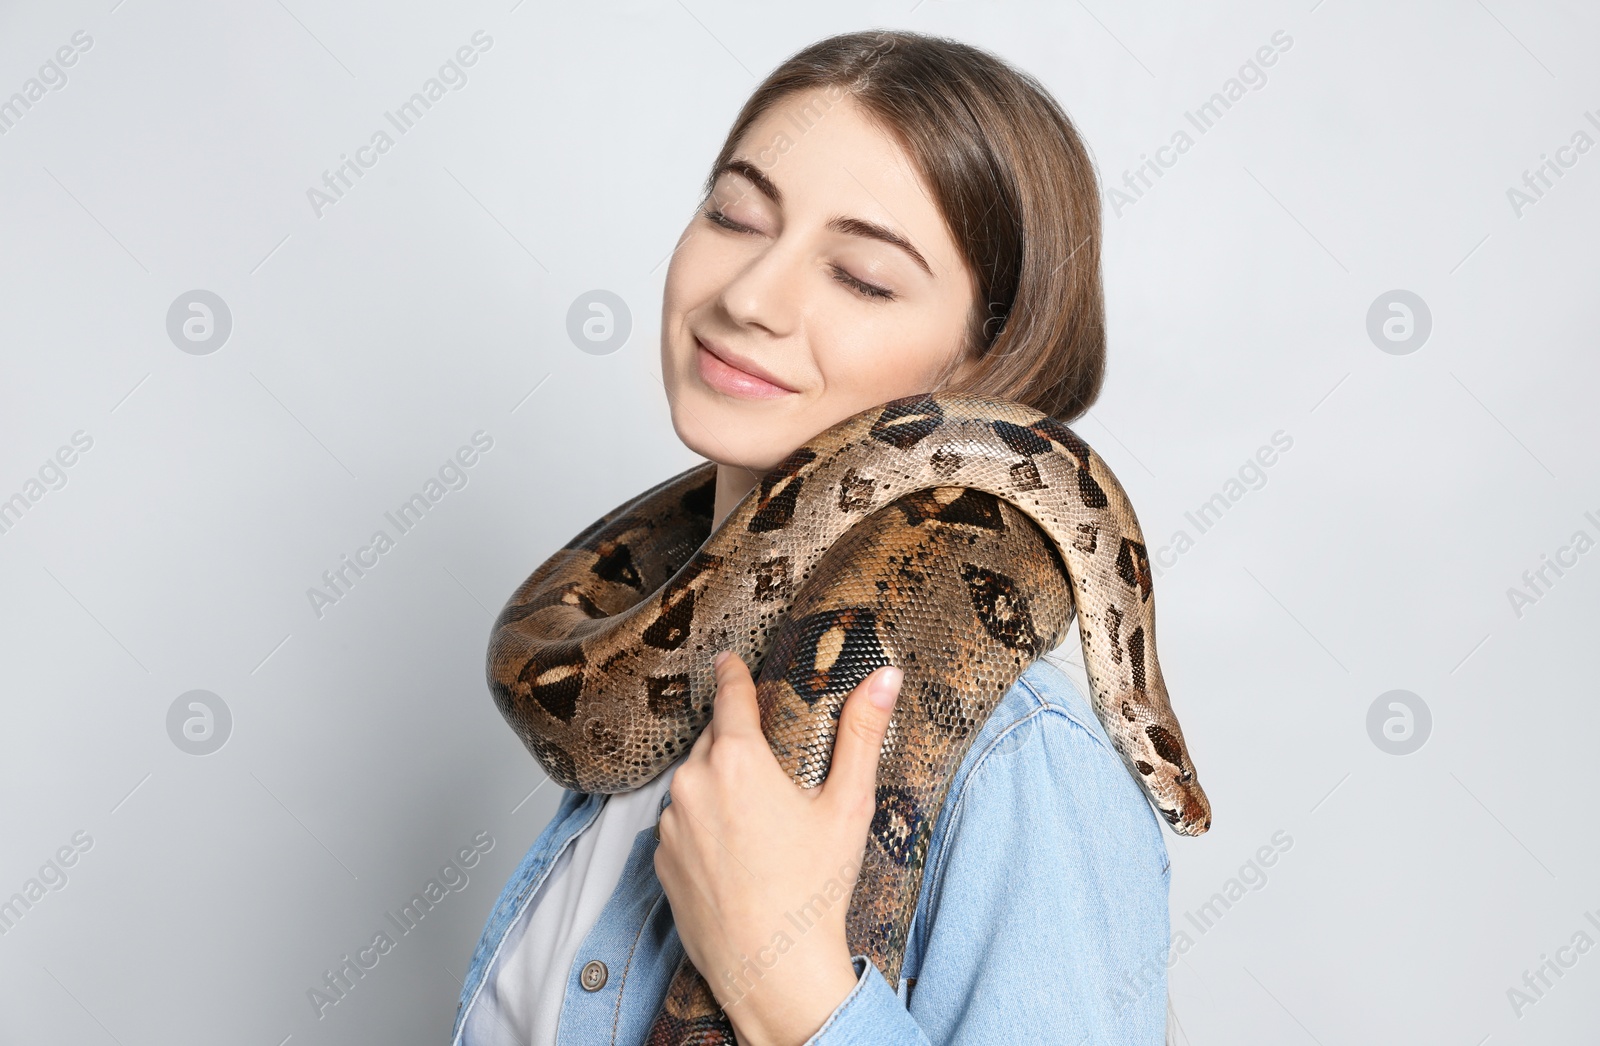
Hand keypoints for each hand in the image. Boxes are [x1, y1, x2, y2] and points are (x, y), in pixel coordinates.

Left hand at [653, 650, 902, 1045]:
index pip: (730, 696)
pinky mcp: (660, 859)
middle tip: (771, 765)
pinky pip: (681, 822)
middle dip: (737, 742)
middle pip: (712, 740)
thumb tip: (887, 676)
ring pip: (694, 782)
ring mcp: (670, 823)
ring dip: (718, 785)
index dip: (733, 674)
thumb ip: (863, 733)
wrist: (772, 970)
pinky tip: (736, 850)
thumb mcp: (847, 805)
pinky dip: (703, 823)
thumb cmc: (812, 889)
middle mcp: (692, 784)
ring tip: (758, 818)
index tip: (728, 659)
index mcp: (736, 760)